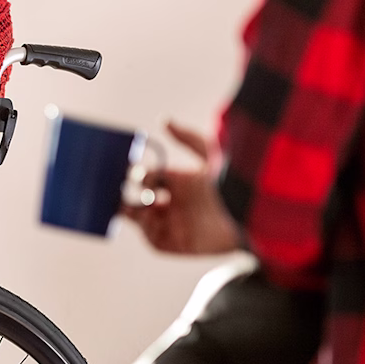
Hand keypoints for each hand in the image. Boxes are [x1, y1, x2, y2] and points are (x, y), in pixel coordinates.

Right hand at [121, 120, 241, 254]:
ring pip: (142, 220)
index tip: (129, 170)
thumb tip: (164, 119)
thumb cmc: (233, 183)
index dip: (138, 175)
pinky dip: (146, 230)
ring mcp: (176, 225)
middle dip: (125, 195)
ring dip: (133, 212)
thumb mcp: (211, 154)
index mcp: (180, 183)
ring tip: (130, 203)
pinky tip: (148, 217)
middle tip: (115, 190)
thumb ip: (187, 138)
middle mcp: (176, 204)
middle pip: (140, 200)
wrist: (249, 215)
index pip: (149, 178)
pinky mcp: (179, 244)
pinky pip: (154, 240)